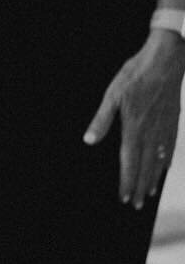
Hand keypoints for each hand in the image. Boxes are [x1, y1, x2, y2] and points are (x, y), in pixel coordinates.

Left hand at [83, 32, 184, 207]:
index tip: (123, 197)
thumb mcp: (113, 94)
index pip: (129, 161)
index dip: (126, 181)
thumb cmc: (137, 74)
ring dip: (153, 177)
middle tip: (135, 204)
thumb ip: (102, 119)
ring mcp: (165, 126)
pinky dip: (166, 160)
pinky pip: (171, 145)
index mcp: (134, 127)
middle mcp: (151, 131)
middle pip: (145, 166)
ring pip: (159, 159)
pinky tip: (164, 168)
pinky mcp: (173, 119)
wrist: (166, 59)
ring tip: (148, 193)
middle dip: (139, 186)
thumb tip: (90, 140)